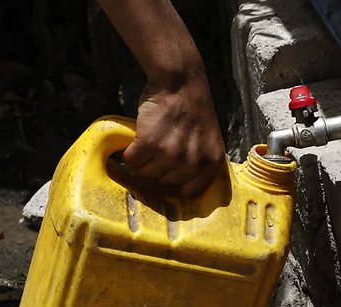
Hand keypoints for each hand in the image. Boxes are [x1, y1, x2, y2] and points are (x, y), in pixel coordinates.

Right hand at [122, 74, 225, 196]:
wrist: (180, 81)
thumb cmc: (192, 107)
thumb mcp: (208, 139)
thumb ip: (199, 160)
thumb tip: (180, 187)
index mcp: (211, 163)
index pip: (190, 191)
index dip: (176, 180)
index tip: (170, 171)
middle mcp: (193, 163)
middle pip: (163, 182)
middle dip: (158, 166)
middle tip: (160, 144)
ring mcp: (172, 155)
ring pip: (146, 173)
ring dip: (144, 159)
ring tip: (152, 138)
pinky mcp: (150, 145)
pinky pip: (132, 161)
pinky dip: (130, 152)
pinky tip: (138, 138)